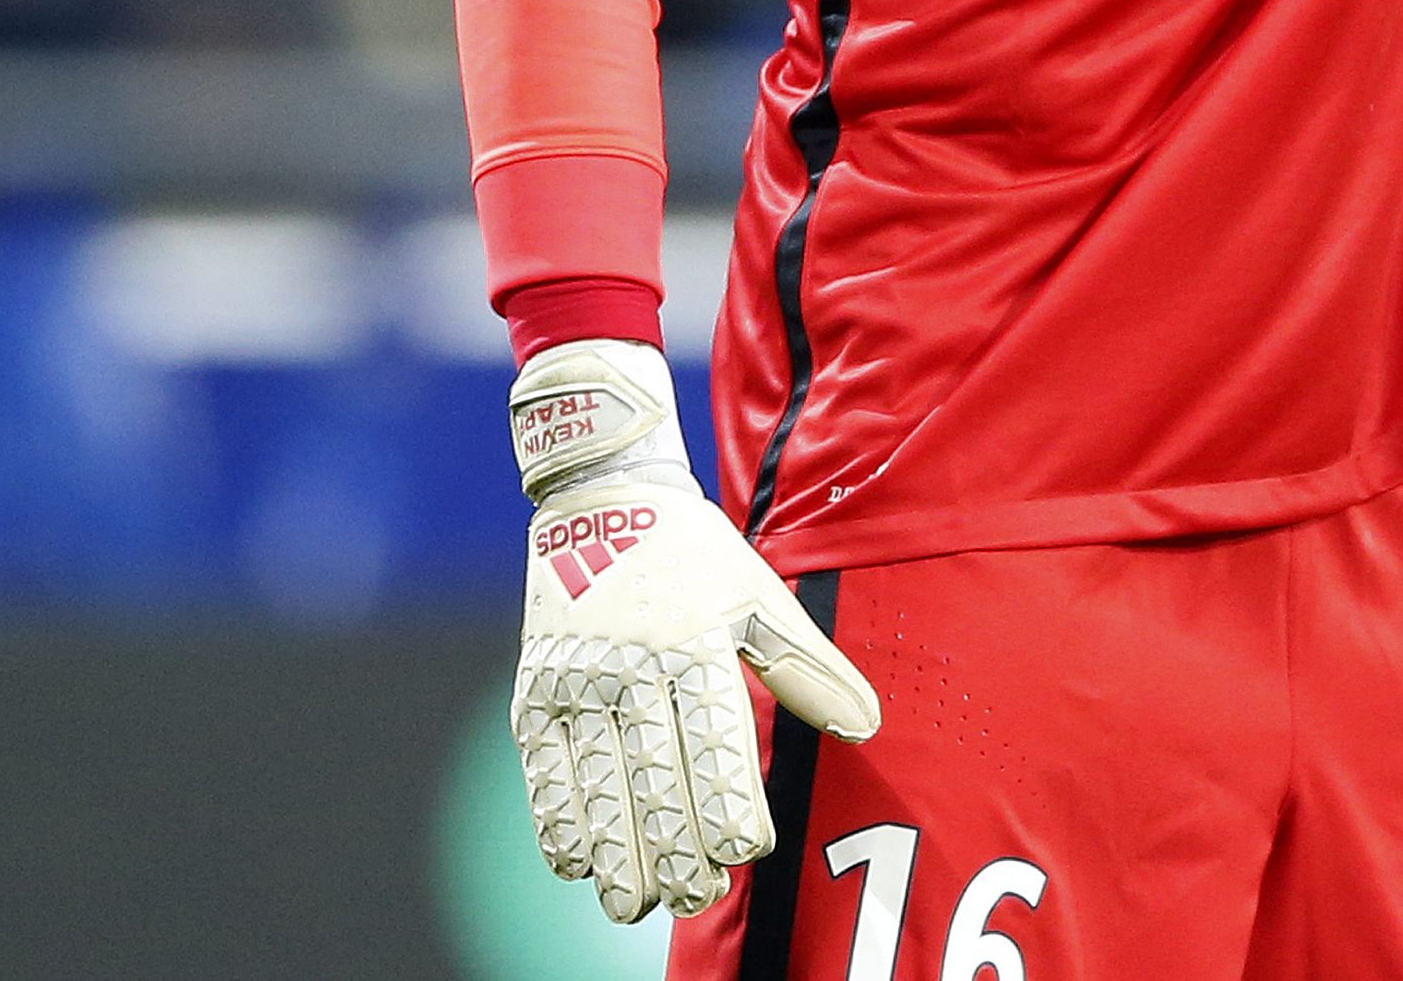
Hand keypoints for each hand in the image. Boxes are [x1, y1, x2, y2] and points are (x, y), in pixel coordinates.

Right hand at [509, 339, 881, 921]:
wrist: (603, 497)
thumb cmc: (696, 555)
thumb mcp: (760, 595)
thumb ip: (809, 666)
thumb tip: (867, 724)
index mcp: (695, 642)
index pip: (714, 740)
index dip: (729, 802)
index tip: (746, 851)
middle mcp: (632, 665)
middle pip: (653, 777)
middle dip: (674, 848)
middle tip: (696, 897)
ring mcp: (577, 682)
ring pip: (595, 786)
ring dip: (616, 852)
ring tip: (636, 903)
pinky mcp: (535, 692)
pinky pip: (544, 771)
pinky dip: (557, 822)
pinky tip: (577, 865)